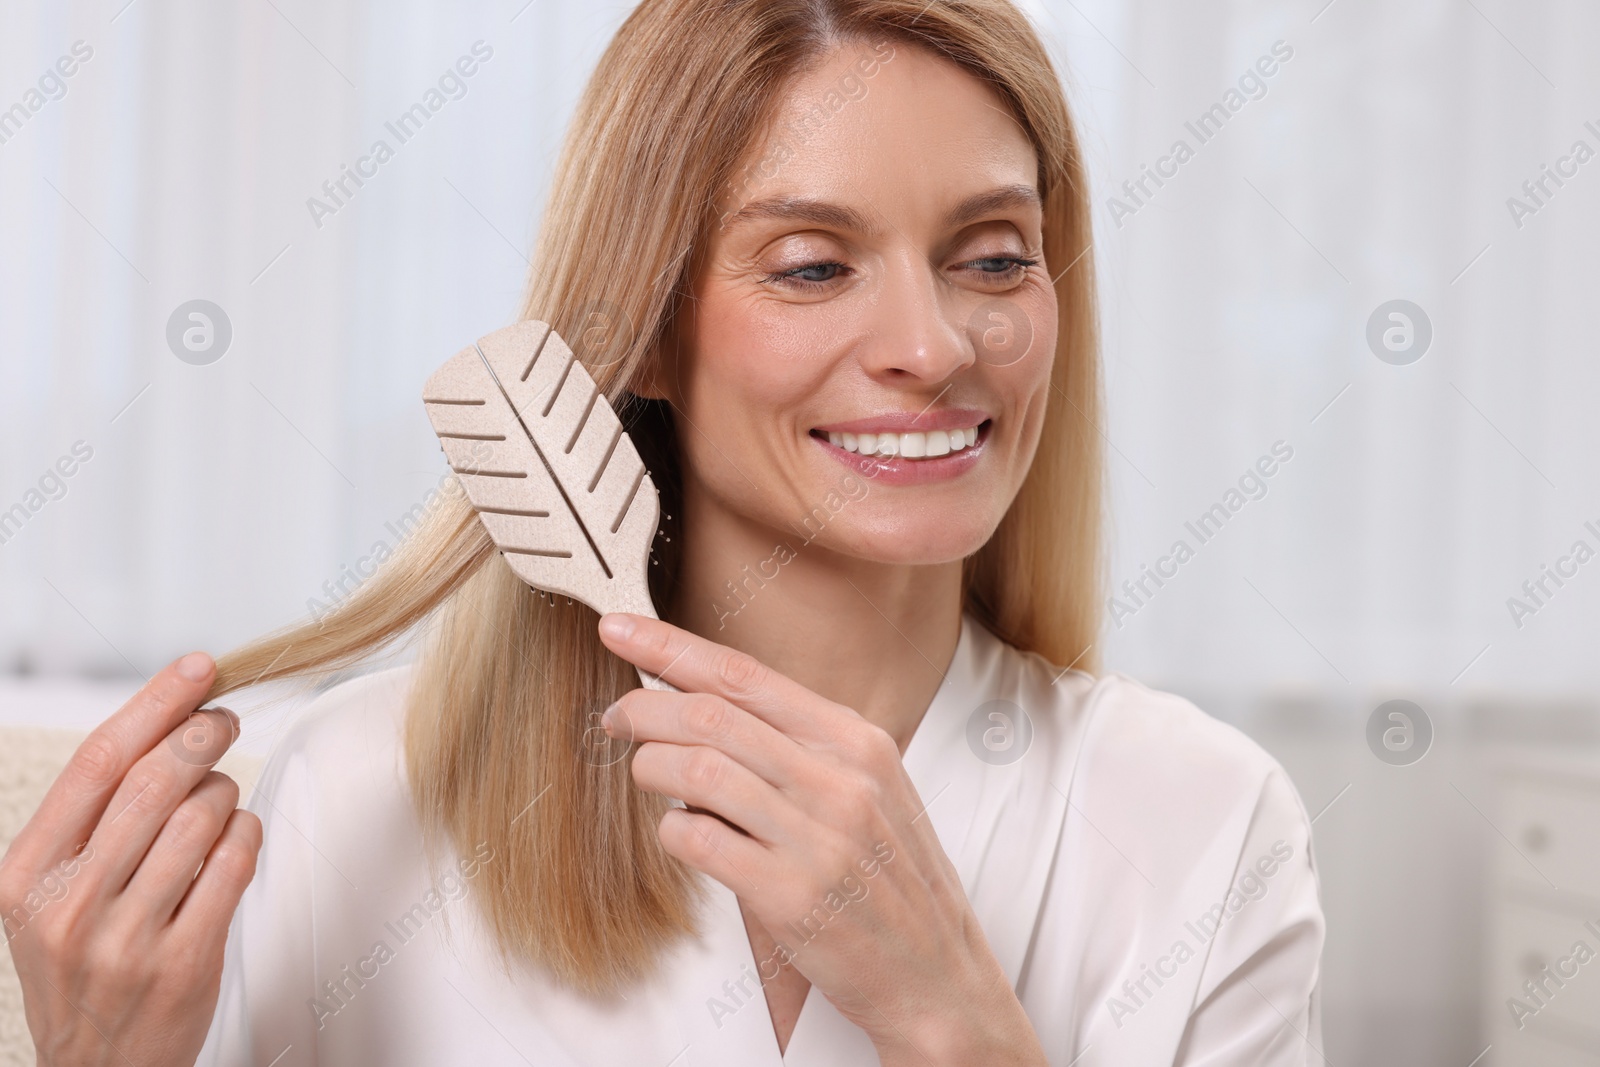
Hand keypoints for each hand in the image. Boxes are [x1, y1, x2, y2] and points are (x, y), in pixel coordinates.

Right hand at [0, 652, 262, 1066]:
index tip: (197, 669)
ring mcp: (125, 938)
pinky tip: (236, 837)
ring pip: (202, 816)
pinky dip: (247, 834)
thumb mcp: (52, 895)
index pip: (96, 763)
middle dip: (202, 734)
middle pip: (154, 780)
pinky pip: (235, 862)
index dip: (153, 703)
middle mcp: (68, 905)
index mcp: (25, 876)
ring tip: (217, 802)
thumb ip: (94, 819)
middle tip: (222, 720)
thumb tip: (167, 720)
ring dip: (225, 792)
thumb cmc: (85, 967)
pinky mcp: (184, 962)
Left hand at [597, 613, 1046, 1065]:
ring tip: (643, 775)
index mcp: (857, 741)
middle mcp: (840, 778)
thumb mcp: (869, 791)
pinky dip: (671, 831)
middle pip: (711, 715)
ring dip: (649, 767)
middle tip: (614, 717)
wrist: (939, 977)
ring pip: (696, 771)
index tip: (619, 628)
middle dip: (644, 707)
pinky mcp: (790, 894)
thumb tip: (708, 707)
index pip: (745, 673)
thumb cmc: (893, 881)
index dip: (671, 646)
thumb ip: (802, 748)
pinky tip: (680, 834)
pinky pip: (698, 840)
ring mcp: (818, 836)